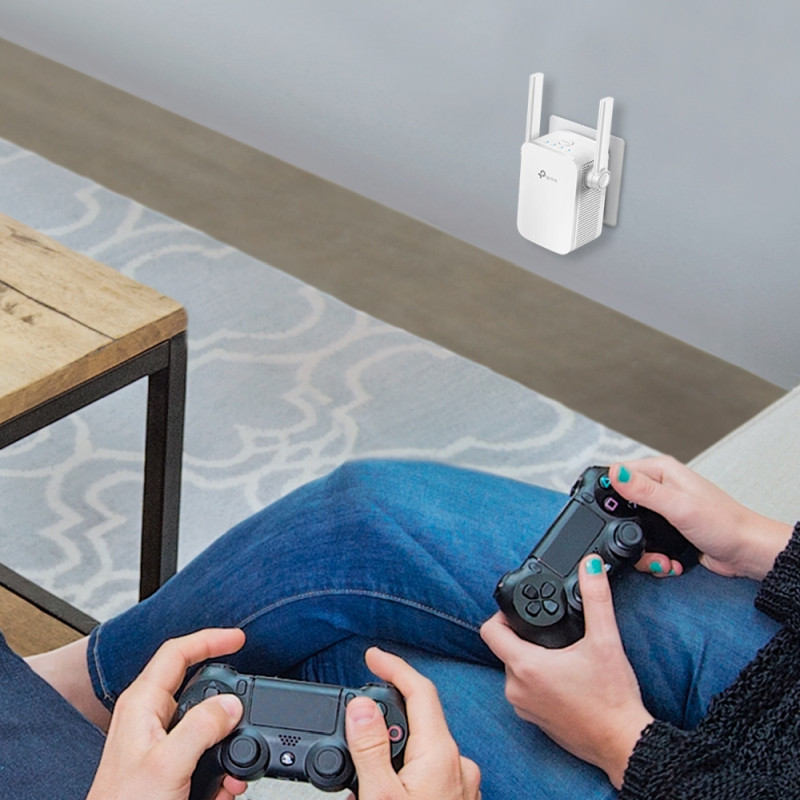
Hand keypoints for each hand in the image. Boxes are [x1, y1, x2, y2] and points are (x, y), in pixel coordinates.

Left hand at [86, 629, 247, 799]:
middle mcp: (149, 717)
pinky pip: (202, 752)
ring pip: (204, 724)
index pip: (177, 652)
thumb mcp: (169, 764)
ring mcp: (157, 741)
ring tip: (237, 764)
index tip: (238, 639)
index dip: (209, 639)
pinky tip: (224, 786)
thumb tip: (231, 704)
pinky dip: (220, 767)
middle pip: (196, 685)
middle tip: (248, 705)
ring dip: (226, 743)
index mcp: (142, 704)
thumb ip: (202, 727)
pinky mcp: (167, 765)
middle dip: (227, 701)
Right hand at [345, 647, 480, 799]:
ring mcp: (462, 782)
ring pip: (424, 746)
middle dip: (387, 716)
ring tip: (363, 777)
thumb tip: (362, 707)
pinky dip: (407, 770)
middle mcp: (458, 763)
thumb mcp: (380, 796)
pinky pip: (430, 770)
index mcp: (440, 754)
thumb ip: (370, 748)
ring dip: (394, 749)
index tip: (373, 656)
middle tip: (355, 730)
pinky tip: (389, 790)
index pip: (420, 690)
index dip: (394, 667)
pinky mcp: (458, 798)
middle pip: (420, 716)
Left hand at [480, 555, 652, 788]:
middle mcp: (516, 688)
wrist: (623, 744)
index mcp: (525, 666)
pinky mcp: (534, 721)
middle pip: (504, 648)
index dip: (502, 614)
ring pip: (515, 669)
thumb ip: (596, 598)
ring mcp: (523, 707)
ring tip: (560, 655)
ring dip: (531, 659)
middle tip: (550, 631)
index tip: (522, 611)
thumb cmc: (612, 699)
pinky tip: (564, 678)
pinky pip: (525, 691)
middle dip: (523, 636)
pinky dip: (538, 681)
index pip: (490, 630)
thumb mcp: (605, 640)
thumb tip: (590, 566)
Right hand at [609, 456, 792, 580]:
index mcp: (661, 471)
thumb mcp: (678, 507)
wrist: (747, 552)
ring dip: (640, 548)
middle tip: (636, 540)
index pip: (618, 472)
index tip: (609, 513)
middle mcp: (661, 487)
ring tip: (657, 556)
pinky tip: (665, 559)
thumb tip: (615, 472)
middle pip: (620, 503)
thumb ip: (644, 490)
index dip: (608, 492)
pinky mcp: (666, 529)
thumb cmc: (725, 525)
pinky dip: (651, 555)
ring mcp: (663, 509)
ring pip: (629, 526)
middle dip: (624, 528)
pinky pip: (644, 541)